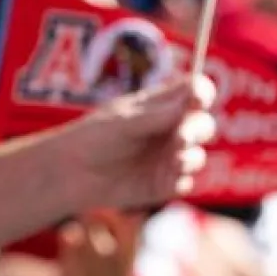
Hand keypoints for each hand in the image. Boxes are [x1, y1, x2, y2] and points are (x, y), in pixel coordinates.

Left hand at [59, 75, 215, 211]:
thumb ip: (157, 116)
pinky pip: (185, 183)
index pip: (195, 91)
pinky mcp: (166, 183)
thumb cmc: (94, 137)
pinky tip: (166, 180)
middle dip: (197, 130)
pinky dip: (179, 181)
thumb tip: (190, 101)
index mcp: (163, 105)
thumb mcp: (124, 122)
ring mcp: (171, 156)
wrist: (73, 173)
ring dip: (191, 157)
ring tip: (175, 160)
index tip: (198, 99)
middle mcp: (172, 129)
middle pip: (203, 124)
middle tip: (180, 138)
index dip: (202, 92)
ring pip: (197, 156)